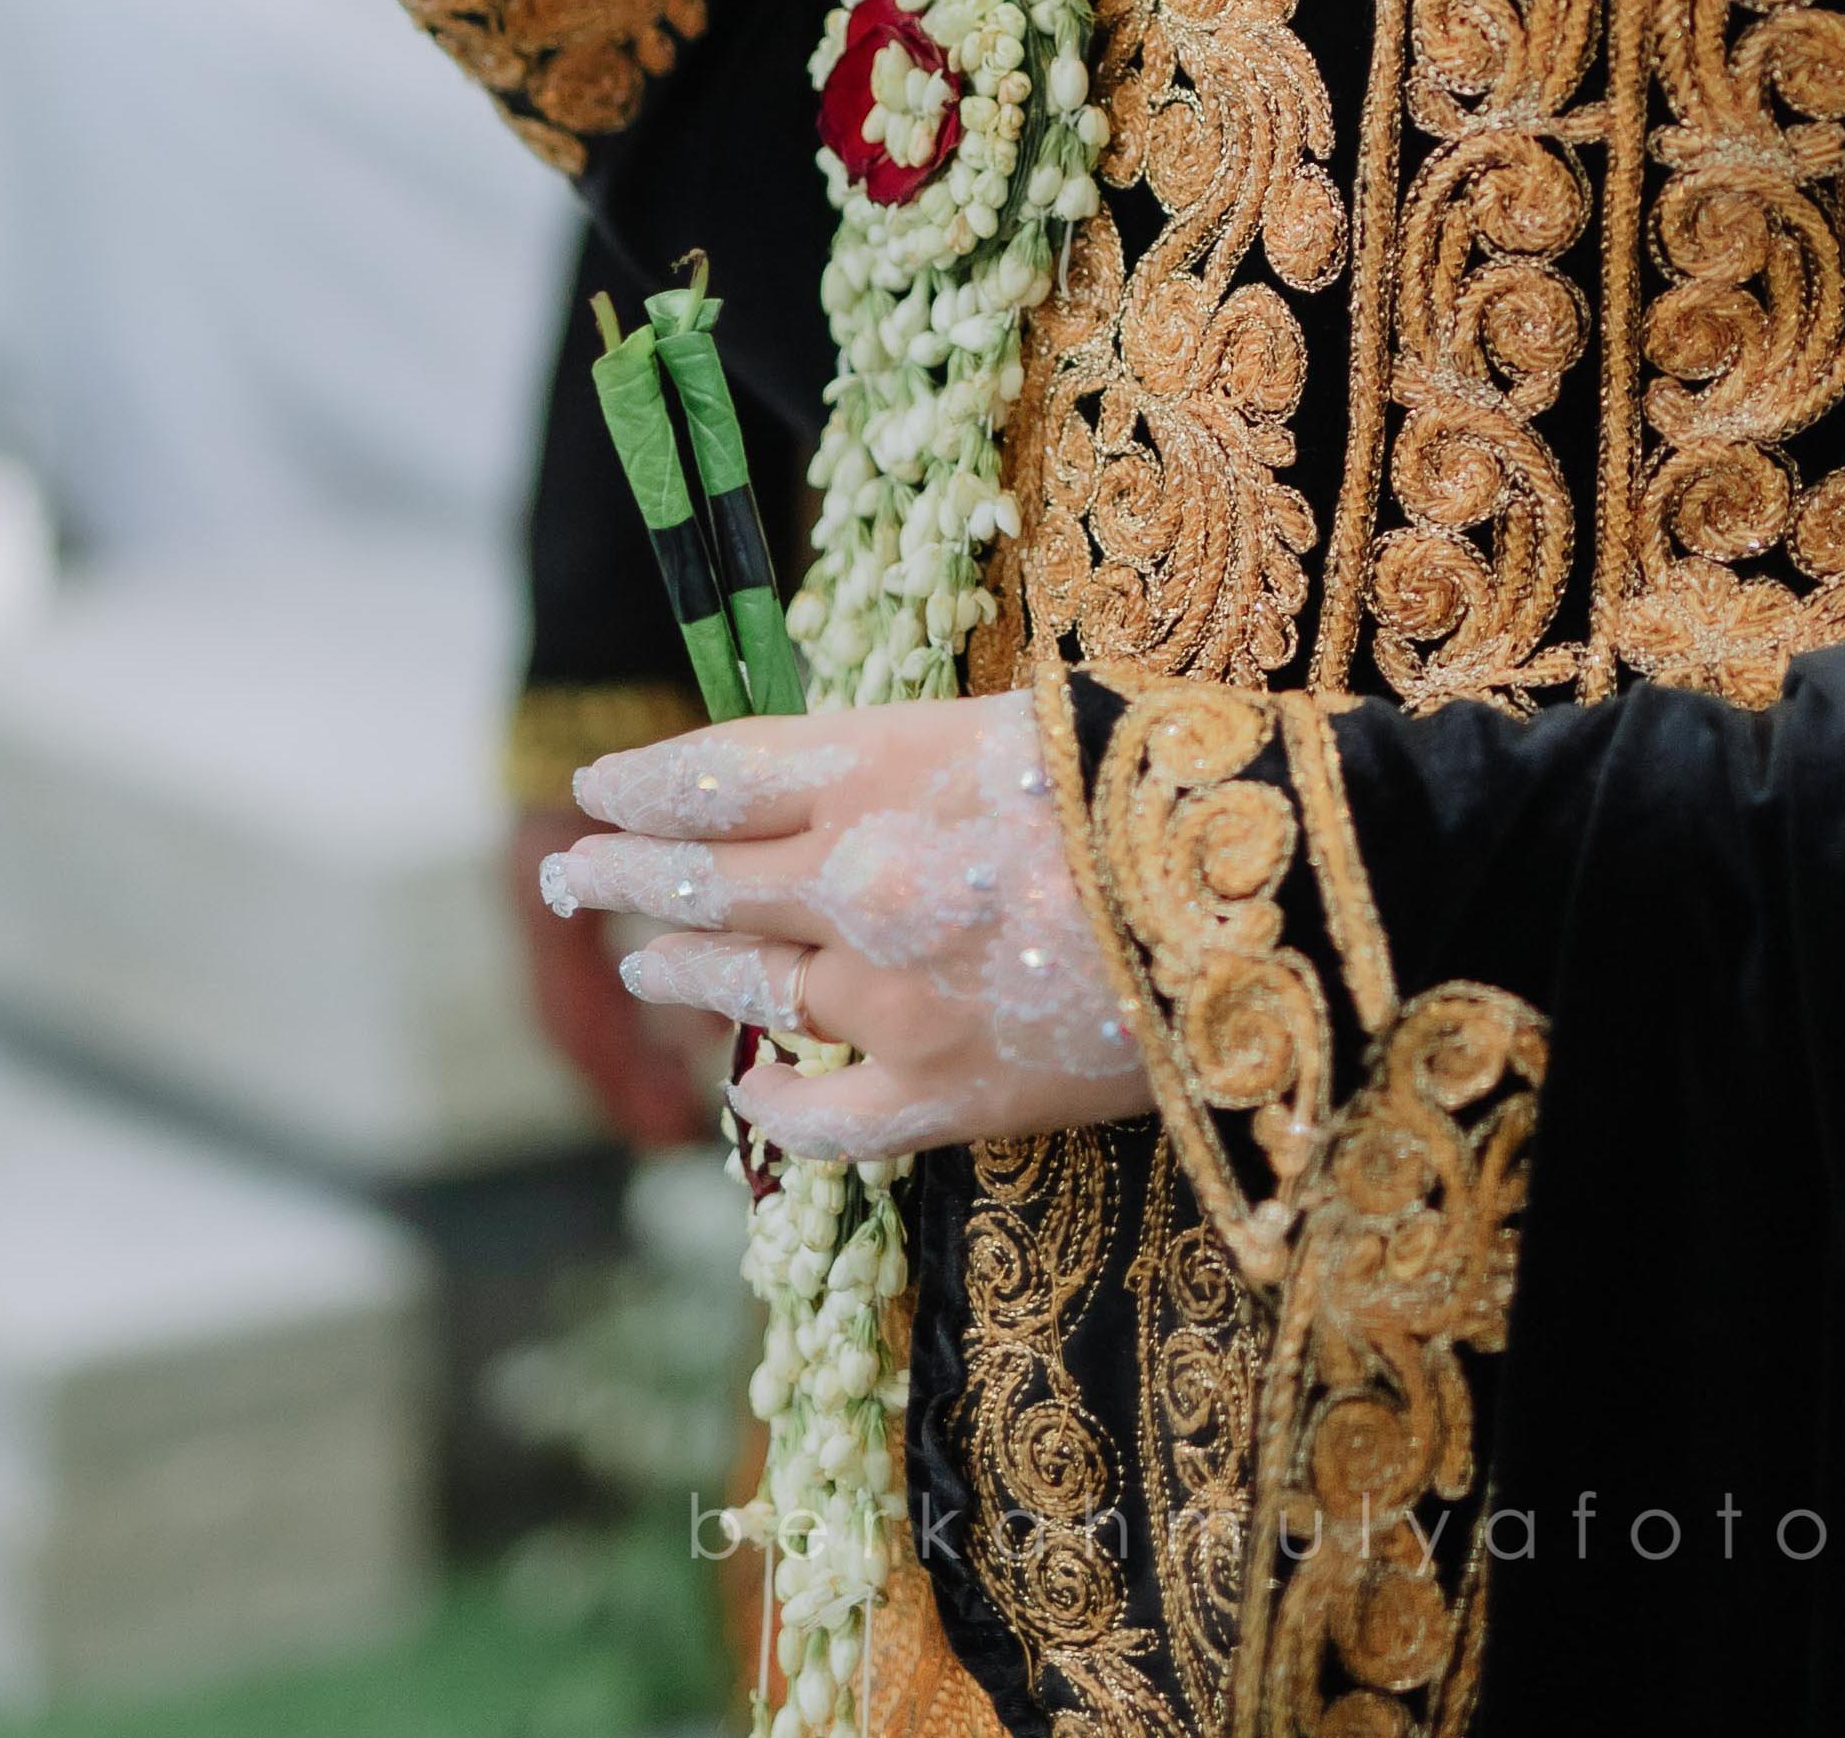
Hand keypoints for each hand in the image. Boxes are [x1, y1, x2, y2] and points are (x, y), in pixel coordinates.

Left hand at [538, 697, 1153, 1163]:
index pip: (716, 780)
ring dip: (686, 973)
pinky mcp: (943, 1094)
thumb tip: (849, 791)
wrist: (1271, 887)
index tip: (597, 793)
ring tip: (646, 963)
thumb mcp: (1020, 726)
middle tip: (573, 873)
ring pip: (751, 990)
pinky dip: (777, 1108)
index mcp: (879, 771)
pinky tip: (751, 1098)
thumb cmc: (1165, 777)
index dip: (647, 789)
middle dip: (626, 876)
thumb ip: (914, 765)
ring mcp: (889, 998)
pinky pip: (824, 1117)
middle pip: (704, 880)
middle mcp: (857, 881)